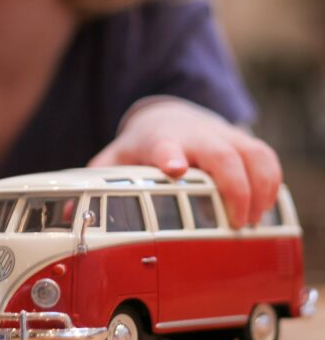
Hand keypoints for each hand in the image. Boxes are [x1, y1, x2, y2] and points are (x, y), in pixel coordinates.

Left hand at [88, 99, 281, 227]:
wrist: (171, 115)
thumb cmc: (143, 145)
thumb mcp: (116, 158)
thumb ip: (97, 182)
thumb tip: (67, 216)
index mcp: (157, 140)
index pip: (162, 146)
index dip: (169, 155)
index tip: (174, 168)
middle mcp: (193, 136)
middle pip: (221, 155)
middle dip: (232, 188)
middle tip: (236, 224)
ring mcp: (222, 136)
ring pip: (254, 155)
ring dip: (258, 191)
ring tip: (248, 224)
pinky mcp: (242, 141)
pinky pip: (267, 158)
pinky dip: (271, 184)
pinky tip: (262, 210)